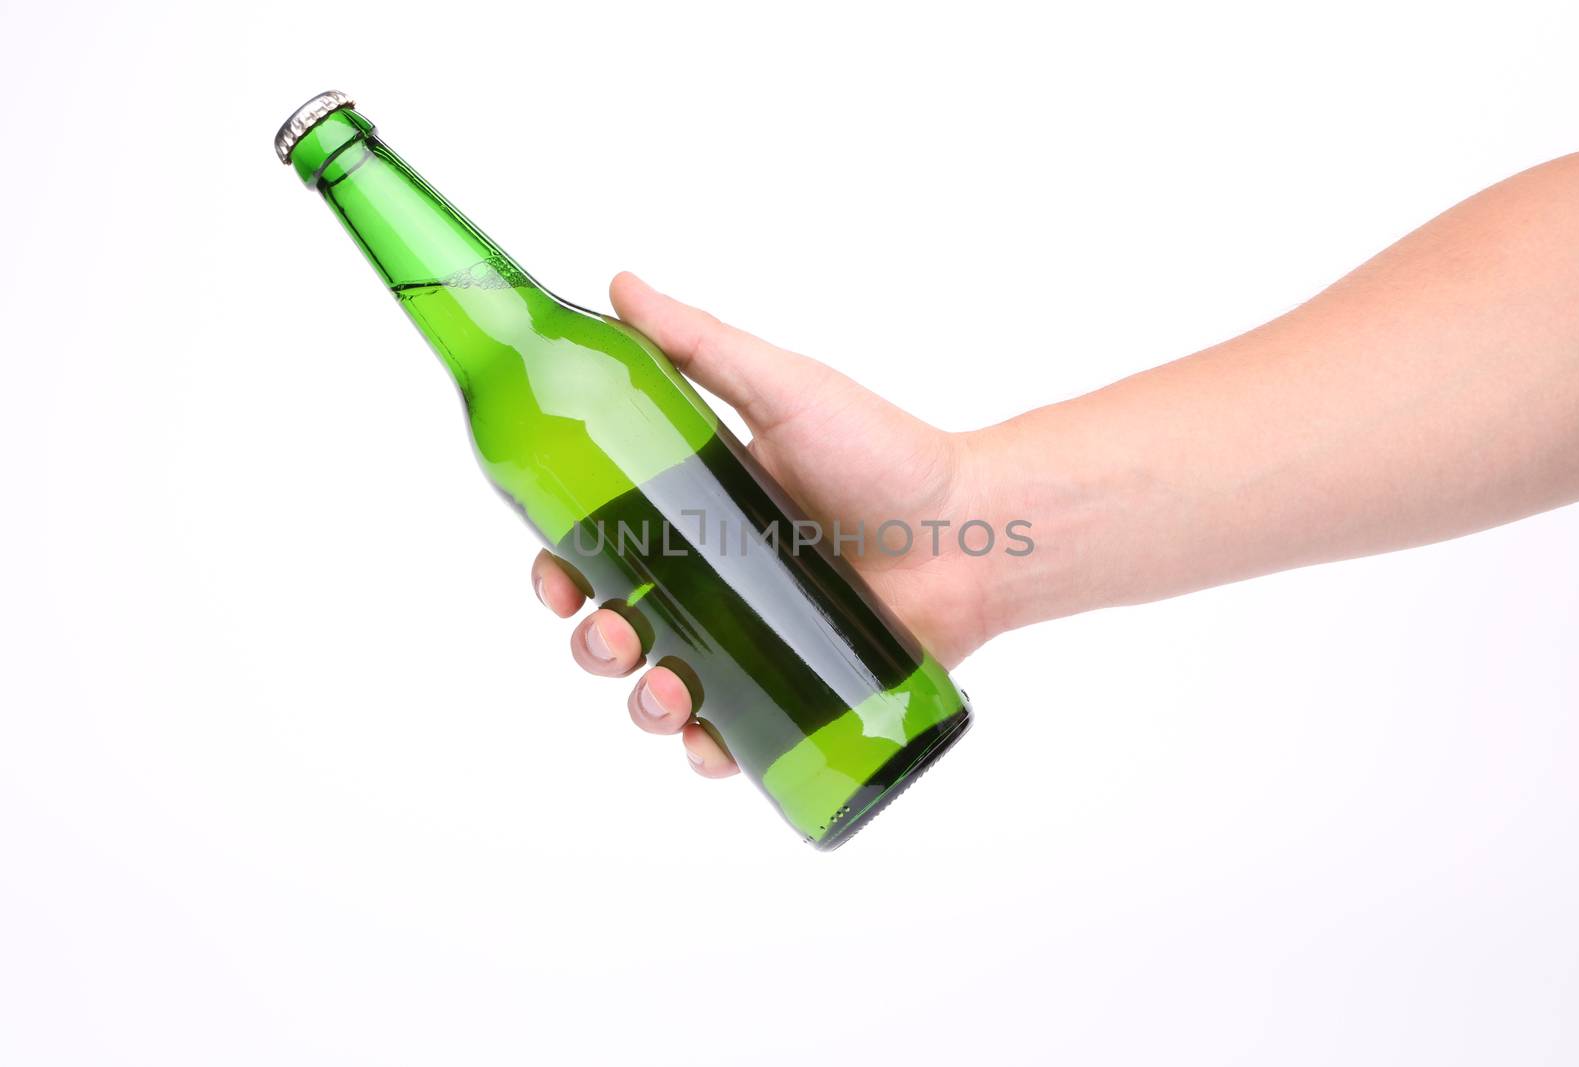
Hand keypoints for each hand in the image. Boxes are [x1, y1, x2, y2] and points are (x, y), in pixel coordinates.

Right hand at [532, 272, 996, 776]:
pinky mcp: (799, 694)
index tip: (556, 576)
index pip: (597, 551)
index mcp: (696, 517)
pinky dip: (709, 751)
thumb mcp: (784, 391)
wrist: (977, 527)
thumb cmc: (886, 454)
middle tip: (614, 631)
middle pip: (616, 628)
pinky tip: (708, 741)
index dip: (560, 571)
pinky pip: (734, 740)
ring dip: (639, 701)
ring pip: (663, 690)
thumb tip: (618, 285)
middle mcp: (715, 584)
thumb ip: (699, 345)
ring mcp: (754, 644)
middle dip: (593, 642)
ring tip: (667, 687)